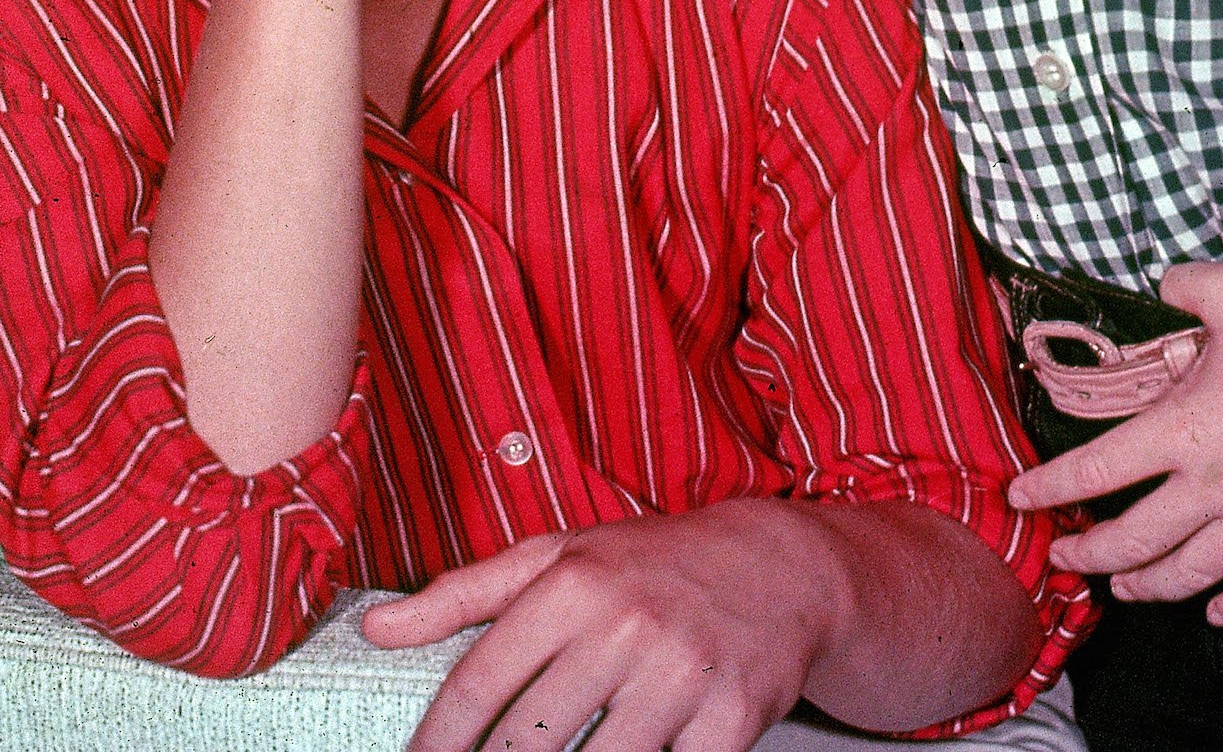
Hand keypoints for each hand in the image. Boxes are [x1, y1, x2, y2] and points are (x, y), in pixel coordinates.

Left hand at [363, 503, 839, 751]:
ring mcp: (681, 676)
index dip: (439, 742)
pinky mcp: (730, 720)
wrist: (782, 565)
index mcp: (575, 583)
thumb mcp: (561, 555)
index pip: (481, 682)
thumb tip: (375, 627)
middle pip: (529, 743)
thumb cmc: (656, 562)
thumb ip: (465, 593)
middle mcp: (626, 626)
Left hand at [1009, 260, 1222, 625]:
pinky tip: (1218, 614)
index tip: (1021, 498)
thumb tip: (1161, 282)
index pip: (1098, 469)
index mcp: (1183, 427)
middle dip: (1091, 555)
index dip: (1052, 488)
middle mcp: (1215, 483)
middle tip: (1064, 557)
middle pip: (1136, 540)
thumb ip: (1180, 285)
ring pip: (1194, 574)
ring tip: (1125, 591)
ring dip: (1152, 588)